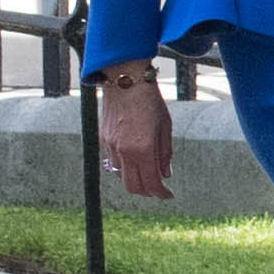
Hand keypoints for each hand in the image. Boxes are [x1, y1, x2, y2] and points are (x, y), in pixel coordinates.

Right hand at [90, 65, 175, 201]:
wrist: (125, 79)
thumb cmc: (150, 100)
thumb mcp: (165, 126)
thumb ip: (165, 153)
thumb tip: (165, 174)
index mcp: (143, 149)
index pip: (152, 183)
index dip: (161, 193)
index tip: (169, 195)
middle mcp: (124, 151)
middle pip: (133, 187)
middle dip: (147, 192)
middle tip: (158, 189)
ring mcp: (111, 146)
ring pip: (121, 176)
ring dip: (135, 179)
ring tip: (147, 173)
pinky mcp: (104, 139)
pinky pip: (113, 162)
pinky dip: (125, 167)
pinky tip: (134, 158)